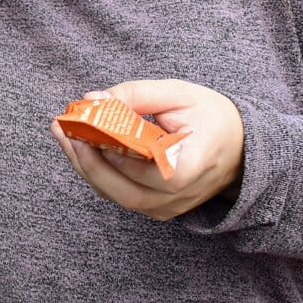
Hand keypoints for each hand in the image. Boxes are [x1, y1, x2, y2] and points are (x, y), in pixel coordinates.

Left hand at [50, 79, 244, 220]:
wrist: (240, 147)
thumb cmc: (212, 117)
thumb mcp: (180, 94)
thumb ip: (137, 94)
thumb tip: (94, 99)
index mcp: (192, 166)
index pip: (148, 168)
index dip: (114, 150)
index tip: (87, 123)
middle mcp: (180, 196)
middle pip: (125, 190)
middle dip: (87, 159)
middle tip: (63, 129)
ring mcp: (168, 208)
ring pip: (117, 196)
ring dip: (85, 166)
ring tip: (64, 135)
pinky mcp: (157, 208)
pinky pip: (120, 195)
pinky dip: (97, 173)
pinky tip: (80, 148)